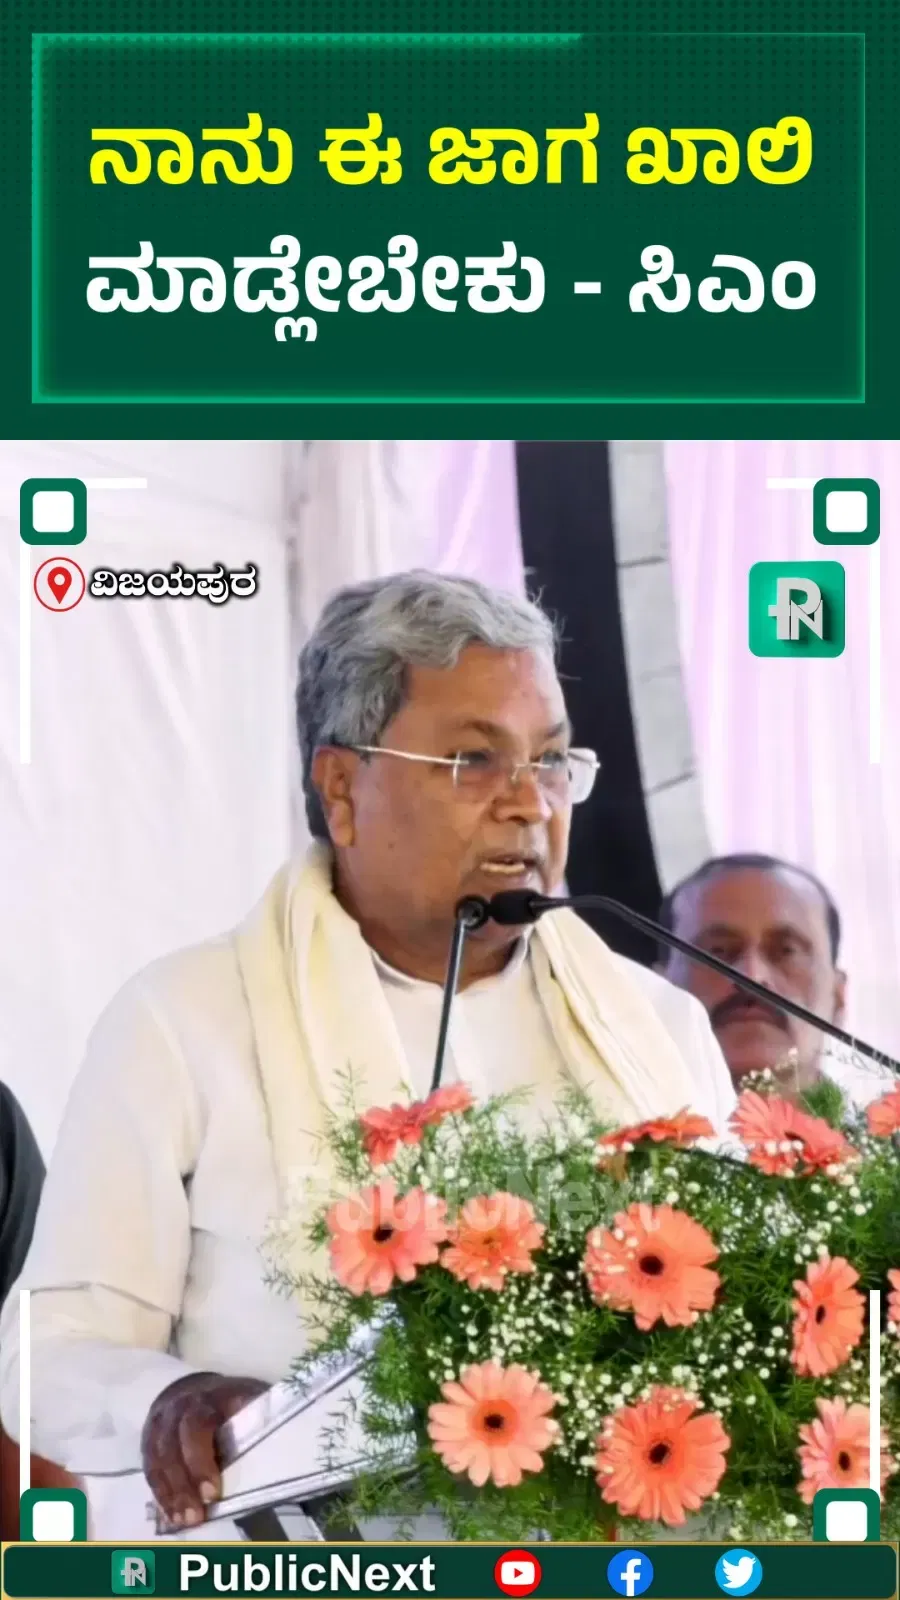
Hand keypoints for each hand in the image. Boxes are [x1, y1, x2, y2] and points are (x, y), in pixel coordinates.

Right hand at [140, 1371, 267, 1528]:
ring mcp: (163, 1422)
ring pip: (162, 1456)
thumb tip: (291, 1450)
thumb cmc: (232, 1403)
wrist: (193, 1389)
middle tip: (201, 1508)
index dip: (203, 1459)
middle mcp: (185, 1405)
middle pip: (181, 1438)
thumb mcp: (253, 1400)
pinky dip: (161, 1493)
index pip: (205, 1422)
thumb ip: (264, 1420)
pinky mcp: (150, 1440)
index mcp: (216, 1395)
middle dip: (189, 1475)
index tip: (213, 1491)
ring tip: (187, 1520)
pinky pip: (151, 1468)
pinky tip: (172, 1515)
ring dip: (173, 1491)